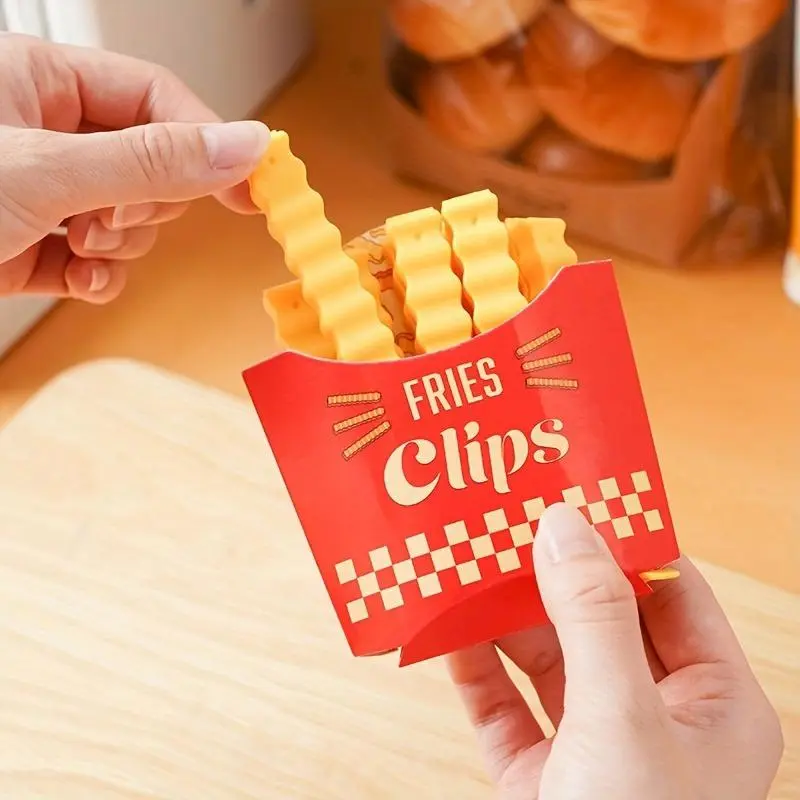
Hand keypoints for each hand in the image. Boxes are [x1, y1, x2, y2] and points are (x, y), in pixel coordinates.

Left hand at [0, 33, 269, 302]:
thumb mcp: (48, 171)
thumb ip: (150, 161)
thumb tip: (239, 146)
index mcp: (38, 82)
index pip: (154, 97)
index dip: (206, 139)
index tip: (251, 181)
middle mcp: (44, 135)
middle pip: (151, 165)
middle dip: (144, 205)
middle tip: (118, 213)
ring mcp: (41, 194)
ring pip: (130, 220)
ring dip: (118, 245)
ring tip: (80, 246)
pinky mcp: (34, 247)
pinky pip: (97, 263)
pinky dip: (97, 279)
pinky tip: (77, 279)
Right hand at [447, 503, 782, 798]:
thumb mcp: (621, 722)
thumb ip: (593, 618)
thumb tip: (565, 525)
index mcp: (712, 703)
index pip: (669, 591)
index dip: (621, 538)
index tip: (569, 493)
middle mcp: (655, 720)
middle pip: (598, 618)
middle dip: (548, 571)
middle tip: (501, 518)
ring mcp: (591, 749)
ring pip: (544, 657)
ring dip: (501, 612)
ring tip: (463, 560)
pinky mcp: (536, 778)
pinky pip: (501, 705)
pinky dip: (471, 665)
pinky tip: (444, 628)